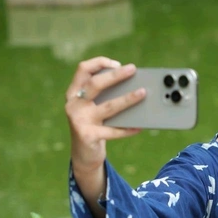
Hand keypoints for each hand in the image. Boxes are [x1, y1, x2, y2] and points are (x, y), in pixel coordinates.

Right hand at [65, 57, 144, 172]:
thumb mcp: (93, 108)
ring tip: (143, 93)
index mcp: (74, 93)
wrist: (83, 155)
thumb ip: (104, 96)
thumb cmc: (93, 126)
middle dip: (115, 75)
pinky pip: (113, 131)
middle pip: (95, 84)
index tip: (117, 63)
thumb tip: (132, 85)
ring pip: (108, 107)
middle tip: (133, 70)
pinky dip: (128, 129)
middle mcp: (74, 105)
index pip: (83, 69)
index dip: (99, 63)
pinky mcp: (88, 136)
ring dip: (127, 99)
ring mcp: (79, 120)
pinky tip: (140, 126)